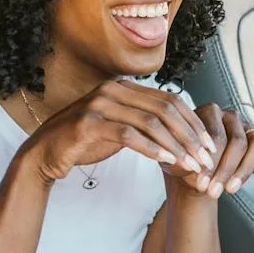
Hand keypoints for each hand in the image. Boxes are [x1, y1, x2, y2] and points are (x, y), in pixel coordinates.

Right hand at [21, 80, 216, 184]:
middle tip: (206, 157)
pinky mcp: (89, 124)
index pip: (169, 100)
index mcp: (123, 87)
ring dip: (176, 145)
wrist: (45, 154)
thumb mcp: (118, 127)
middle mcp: (112, 89)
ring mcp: (99, 104)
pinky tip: (167, 161)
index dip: (192, 122)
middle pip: (165, 109)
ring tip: (192, 164)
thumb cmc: (84, 142)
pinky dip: (152, 148)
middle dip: (190, 135)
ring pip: (150, 122)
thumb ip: (144, 123)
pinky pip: (129, 135)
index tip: (209, 144)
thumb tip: (180, 131)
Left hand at [167, 105, 253, 199]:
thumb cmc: (184, 163)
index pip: (216, 135)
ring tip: (230, 190)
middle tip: (212, 192)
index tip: (200, 182)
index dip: (209, 161)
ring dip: (243, 171)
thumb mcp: (177, 158)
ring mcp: (248, 129)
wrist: (192, 175)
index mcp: (209, 112)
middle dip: (225, 171)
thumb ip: (182, 156)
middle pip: (237, 141)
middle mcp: (231, 117)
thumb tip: (192, 162)